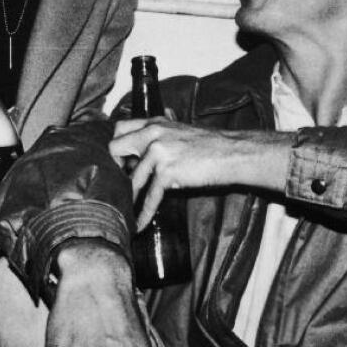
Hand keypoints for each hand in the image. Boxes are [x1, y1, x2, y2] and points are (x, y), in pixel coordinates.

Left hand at [111, 118, 291, 230]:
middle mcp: (153, 133)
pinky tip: (138, 224)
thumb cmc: (210, 145)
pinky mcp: (168, 172)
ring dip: (128, 196)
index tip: (117, 162)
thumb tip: (148, 139)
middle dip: (114, 167)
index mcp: (154, 122)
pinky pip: (150, 196)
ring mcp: (159, 152)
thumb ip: (163, 130)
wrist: (232, 153)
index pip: (120, 128)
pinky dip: (143, 213)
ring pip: (132, 178)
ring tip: (124, 209)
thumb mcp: (181, 129)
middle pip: (116, 147)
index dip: (115, 146)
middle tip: (119, 182)